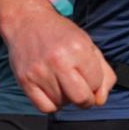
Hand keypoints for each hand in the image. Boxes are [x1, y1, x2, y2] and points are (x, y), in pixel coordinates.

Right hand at [1, 8, 115, 112]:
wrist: (26, 21)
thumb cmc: (60, 34)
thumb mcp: (87, 45)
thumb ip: (103, 73)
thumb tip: (100, 100)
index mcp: (78, 48)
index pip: (96, 84)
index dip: (95, 83)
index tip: (86, 75)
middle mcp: (58, 61)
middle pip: (81, 99)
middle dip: (85, 99)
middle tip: (80, 90)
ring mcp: (39, 72)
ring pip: (62, 104)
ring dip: (65, 98)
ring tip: (60, 82)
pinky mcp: (24, 80)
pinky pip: (45, 108)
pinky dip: (51, 104)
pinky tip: (51, 92)